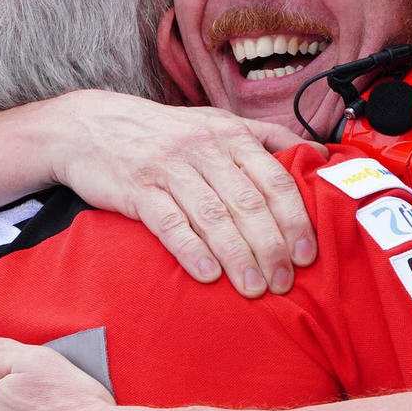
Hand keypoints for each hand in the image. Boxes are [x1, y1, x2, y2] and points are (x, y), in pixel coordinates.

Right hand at [44, 90, 321, 296]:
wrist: (90, 127)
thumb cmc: (163, 133)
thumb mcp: (216, 122)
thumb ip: (267, 138)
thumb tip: (321, 156)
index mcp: (230, 134)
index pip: (273, 178)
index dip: (294, 218)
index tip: (308, 254)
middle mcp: (203, 148)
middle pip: (247, 202)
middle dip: (271, 246)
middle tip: (284, 281)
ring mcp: (168, 167)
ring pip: (213, 215)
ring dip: (237, 255)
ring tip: (253, 288)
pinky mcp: (137, 188)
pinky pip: (169, 222)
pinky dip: (191, 249)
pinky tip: (207, 275)